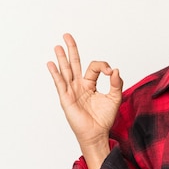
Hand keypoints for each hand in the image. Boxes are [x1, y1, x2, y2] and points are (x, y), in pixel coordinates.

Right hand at [47, 33, 122, 168]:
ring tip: (58, 46)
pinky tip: (51, 64)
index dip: (103, 66)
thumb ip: (116, 83)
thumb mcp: (115, 98)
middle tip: (67, 35)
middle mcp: (79, 85)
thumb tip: (116, 70)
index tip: (111, 72)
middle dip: (71, 50)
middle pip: (74, 64)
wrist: (97, 133)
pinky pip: (60, 84)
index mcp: (90, 84)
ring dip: (62, 58)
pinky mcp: (67, 99)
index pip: (93, 67)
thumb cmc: (104, 118)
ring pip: (66, 71)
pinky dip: (56, 74)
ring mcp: (72, 91)